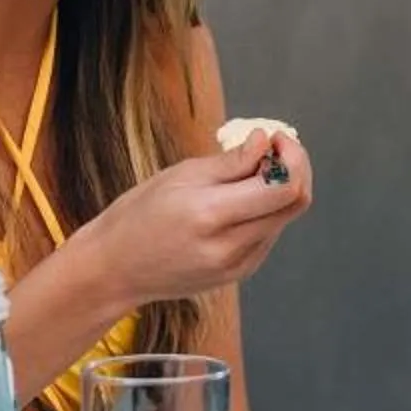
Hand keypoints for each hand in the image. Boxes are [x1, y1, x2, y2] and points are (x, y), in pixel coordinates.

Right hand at [72, 134, 312, 307]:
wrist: (116, 269)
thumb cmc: (139, 215)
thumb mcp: (181, 175)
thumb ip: (231, 162)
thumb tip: (266, 142)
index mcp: (212, 215)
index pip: (283, 188)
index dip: (292, 157)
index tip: (276, 138)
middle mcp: (231, 246)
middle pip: (295, 204)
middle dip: (294, 168)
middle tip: (273, 148)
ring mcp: (238, 265)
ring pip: (284, 218)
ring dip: (279, 189)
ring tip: (249, 172)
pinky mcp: (240, 273)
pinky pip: (268, 234)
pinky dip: (266, 211)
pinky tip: (241, 199)